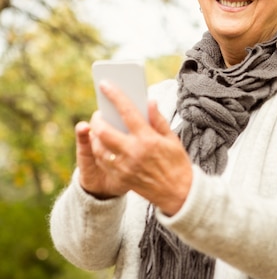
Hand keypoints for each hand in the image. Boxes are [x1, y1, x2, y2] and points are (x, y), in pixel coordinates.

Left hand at [81, 81, 192, 215]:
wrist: (179, 194)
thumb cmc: (177, 164)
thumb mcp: (172, 139)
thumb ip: (158, 120)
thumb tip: (149, 102)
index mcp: (148, 139)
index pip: (127, 111)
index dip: (114, 95)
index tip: (105, 84)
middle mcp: (134, 152)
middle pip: (103, 131)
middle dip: (97, 119)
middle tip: (99, 113)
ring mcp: (125, 167)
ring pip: (98, 148)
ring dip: (95, 136)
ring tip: (99, 128)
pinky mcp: (121, 178)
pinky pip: (103, 162)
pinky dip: (99, 151)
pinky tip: (103, 145)